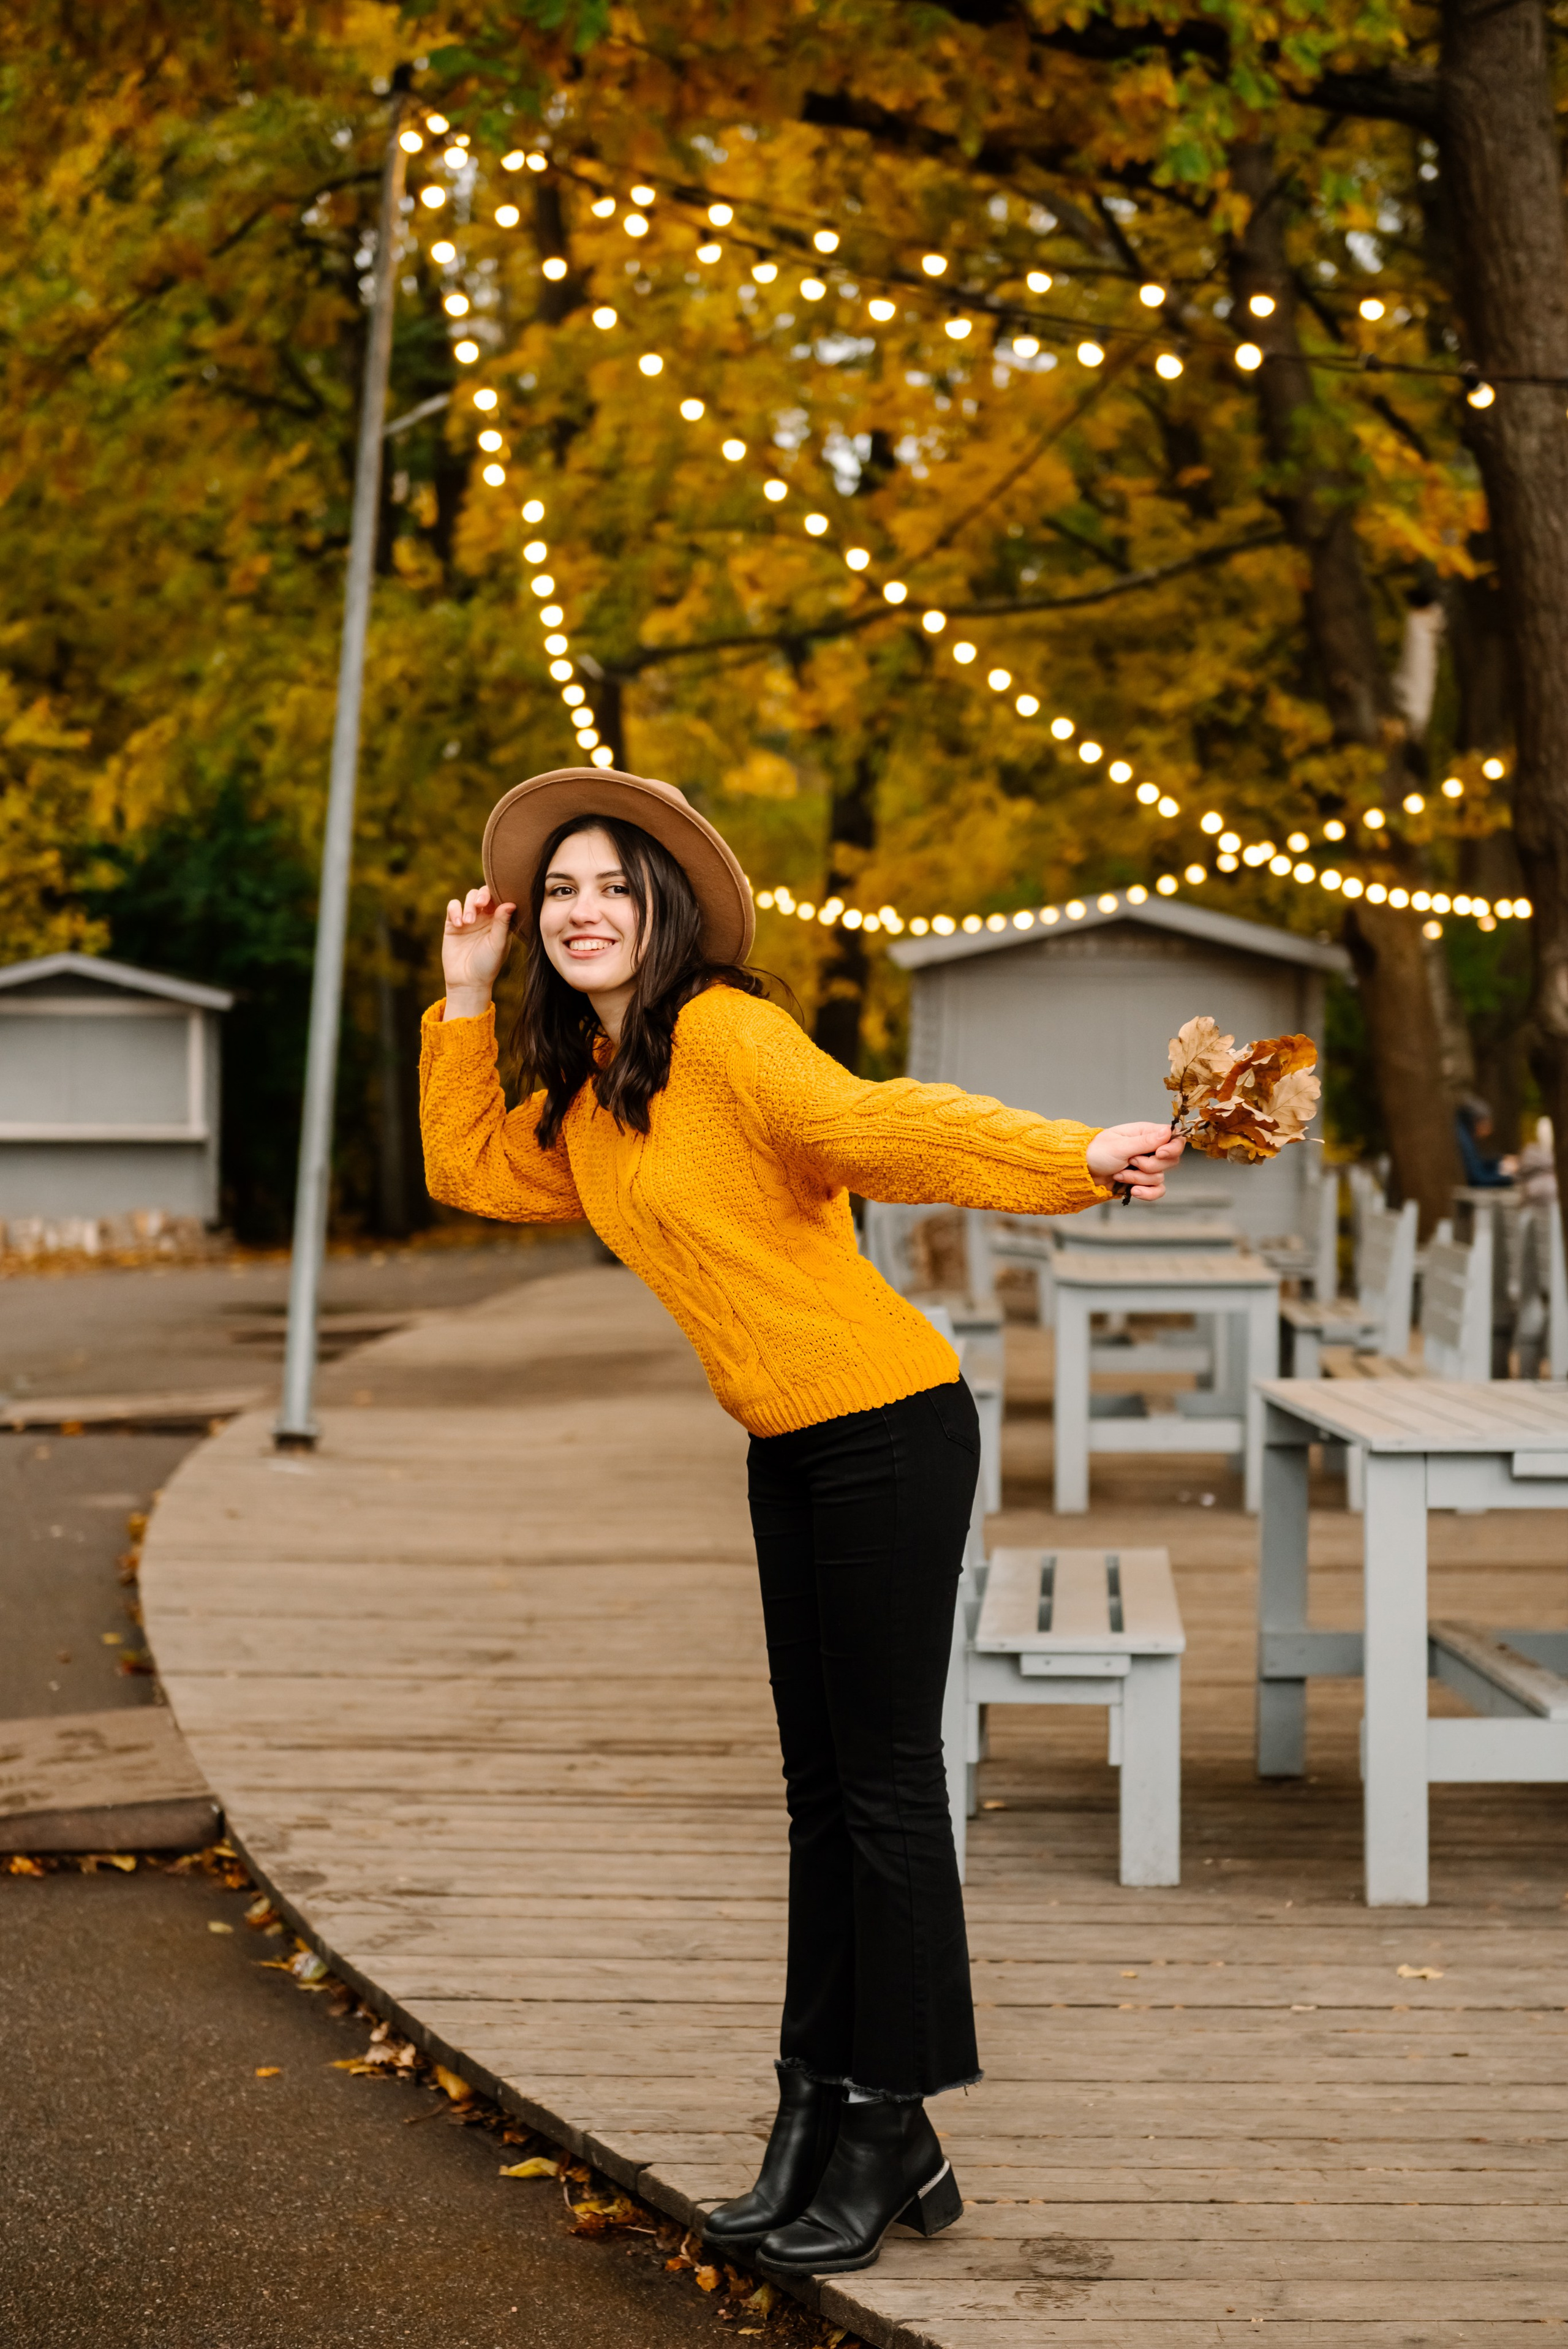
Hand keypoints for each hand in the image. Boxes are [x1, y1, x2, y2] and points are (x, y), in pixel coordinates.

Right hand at [441, 885, 516, 1019]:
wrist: (467, 981)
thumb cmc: (488, 965)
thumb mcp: (498, 944)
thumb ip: (503, 923)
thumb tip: (511, 903)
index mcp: (499, 920)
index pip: (499, 898)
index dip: (497, 893)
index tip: (495, 901)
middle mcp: (485, 917)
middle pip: (483, 893)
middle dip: (481, 895)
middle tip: (480, 904)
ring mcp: (468, 919)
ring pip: (468, 897)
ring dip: (468, 905)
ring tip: (468, 922)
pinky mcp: (452, 924)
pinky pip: (453, 906)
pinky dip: (455, 910)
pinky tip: (459, 924)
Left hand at [1085, 1121, 1184, 1200]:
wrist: (1083, 1172)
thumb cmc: (1097, 1152)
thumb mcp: (1120, 1145)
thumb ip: (1145, 1141)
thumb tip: (1167, 1132)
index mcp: (1146, 1134)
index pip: (1174, 1138)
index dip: (1172, 1148)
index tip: (1159, 1154)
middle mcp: (1149, 1150)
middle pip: (1170, 1161)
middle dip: (1149, 1166)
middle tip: (1130, 1161)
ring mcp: (1146, 1167)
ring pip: (1159, 1177)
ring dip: (1137, 1178)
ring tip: (1119, 1173)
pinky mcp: (1142, 1182)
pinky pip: (1157, 1191)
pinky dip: (1146, 1193)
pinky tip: (1133, 1191)